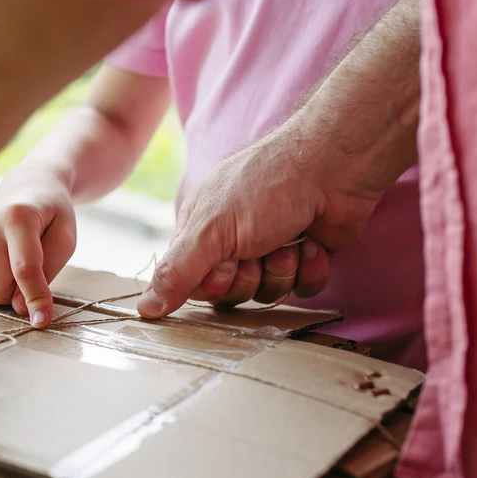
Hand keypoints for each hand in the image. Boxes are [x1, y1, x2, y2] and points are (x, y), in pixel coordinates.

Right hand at [0, 171, 76, 327]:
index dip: (35, 298)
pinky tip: (1, 267)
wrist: (27, 185)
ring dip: (2, 292)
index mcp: (18, 217)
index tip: (42, 321)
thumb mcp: (65, 237)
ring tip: (15, 267)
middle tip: (31, 279)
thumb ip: (47, 271)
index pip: (24, 269)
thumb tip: (20, 307)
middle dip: (14, 297)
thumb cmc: (51, 213)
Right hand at [137, 136, 388, 317]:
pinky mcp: (308, 256)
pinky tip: (314, 242)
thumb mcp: (211, 230)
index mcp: (203, 231)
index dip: (213, 284)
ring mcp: (273, 249)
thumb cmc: (266, 188)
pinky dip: (311, 268)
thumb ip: (176, 272)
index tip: (224, 265)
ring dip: (283, 269)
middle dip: (250, 277)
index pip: (193, 285)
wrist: (333, 168)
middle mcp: (235, 242)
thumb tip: (143, 309)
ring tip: (291, 237)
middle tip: (260, 248)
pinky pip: (304, 289)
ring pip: (270, 294)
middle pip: (232, 295)